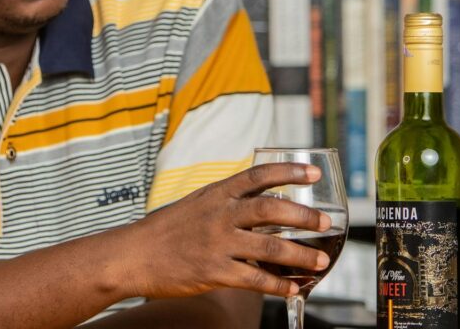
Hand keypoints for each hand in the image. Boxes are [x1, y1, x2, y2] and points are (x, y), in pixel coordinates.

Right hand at [125, 163, 330, 299]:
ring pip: (269, 247)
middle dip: (303, 216)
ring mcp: (217, 243)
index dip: (288, 172)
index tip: (312, 172)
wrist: (133, 255)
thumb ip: (226, 202)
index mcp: (216, 194)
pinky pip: (255, 279)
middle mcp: (219, 215)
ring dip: (300, 255)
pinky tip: (293, 287)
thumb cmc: (165, 231)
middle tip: (325, 222)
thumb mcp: (196, 204)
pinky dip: (278, 285)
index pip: (258, 176)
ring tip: (320, 259)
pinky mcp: (214, 272)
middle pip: (270, 210)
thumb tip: (259, 202)